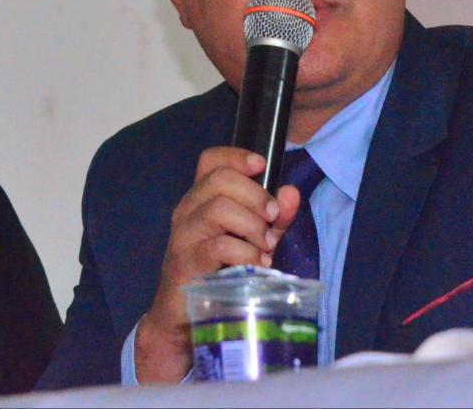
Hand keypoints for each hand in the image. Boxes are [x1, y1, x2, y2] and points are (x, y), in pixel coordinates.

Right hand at [134, 147, 301, 382]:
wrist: (181, 316)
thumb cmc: (219, 272)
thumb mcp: (252, 239)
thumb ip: (273, 218)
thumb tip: (291, 193)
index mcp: (201, 198)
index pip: (210, 160)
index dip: (236, 156)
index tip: (261, 166)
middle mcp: (188, 210)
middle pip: (219, 179)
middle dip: (256, 196)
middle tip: (273, 220)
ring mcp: (184, 236)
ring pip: (218, 208)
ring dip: (252, 226)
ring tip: (265, 247)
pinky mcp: (187, 263)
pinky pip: (219, 246)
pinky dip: (246, 254)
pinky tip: (257, 265)